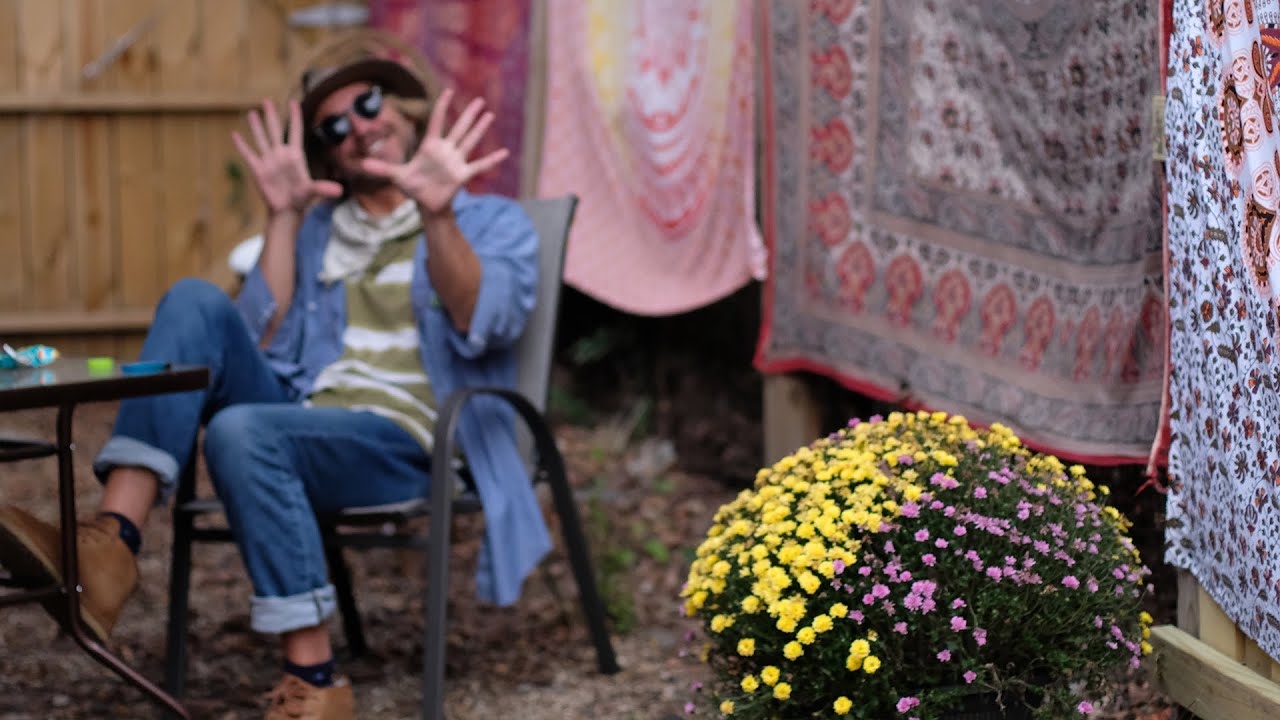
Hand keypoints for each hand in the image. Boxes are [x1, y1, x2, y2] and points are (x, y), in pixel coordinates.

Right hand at [232, 99, 342, 215]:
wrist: (287, 210)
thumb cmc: (302, 198)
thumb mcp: (313, 191)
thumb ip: (323, 188)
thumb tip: (340, 191)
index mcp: (295, 155)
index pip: (295, 131)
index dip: (294, 117)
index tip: (293, 102)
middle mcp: (281, 154)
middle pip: (275, 130)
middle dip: (271, 116)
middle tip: (267, 100)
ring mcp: (269, 160)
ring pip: (261, 138)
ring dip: (256, 126)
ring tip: (252, 112)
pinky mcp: (258, 169)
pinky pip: (248, 154)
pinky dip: (242, 145)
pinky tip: (235, 134)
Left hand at [358, 88, 508, 214]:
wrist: (427, 205)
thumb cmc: (413, 188)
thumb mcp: (397, 176)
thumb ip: (382, 168)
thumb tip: (361, 164)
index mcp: (429, 147)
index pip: (437, 122)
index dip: (442, 108)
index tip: (448, 92)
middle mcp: (445, 151)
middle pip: (459, 128)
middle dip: (469, 115)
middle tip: (479, 100)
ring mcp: (455, 162)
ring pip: (469, 141)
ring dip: (479, 129)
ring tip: (490, 115)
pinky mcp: (462, 175)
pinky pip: (479, 166)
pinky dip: (491, 160)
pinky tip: (504, 153)